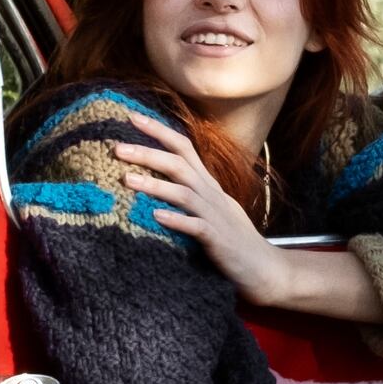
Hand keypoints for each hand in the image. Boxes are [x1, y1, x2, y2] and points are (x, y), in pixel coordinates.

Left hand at [107, 133, 303, 306]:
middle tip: (117, 147)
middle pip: (179, 165)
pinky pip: (196, 226)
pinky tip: (156, 216)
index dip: (159, 131)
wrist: (264, 267)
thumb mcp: (212, 208)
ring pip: (184, 193)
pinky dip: (176, 219)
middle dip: (148, 153)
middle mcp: (211, 195)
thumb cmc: (233, 239)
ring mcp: (216, 216)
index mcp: (208, 184)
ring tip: (127, 179)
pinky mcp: (218, 239)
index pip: (184, 147)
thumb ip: (189, 192)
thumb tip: (158, 180)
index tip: (132, 116)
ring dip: (155, 184)